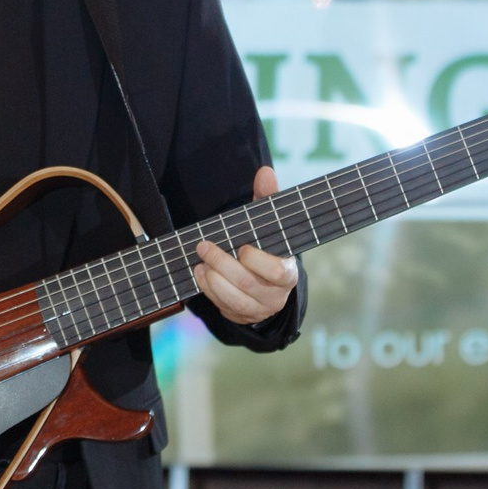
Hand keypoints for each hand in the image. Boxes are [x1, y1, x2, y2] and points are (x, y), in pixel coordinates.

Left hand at [195, 166, 299, 326]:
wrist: (267, 282)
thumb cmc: (266, 246)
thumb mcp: (269, 223)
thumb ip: (267, 199)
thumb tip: (265, 171)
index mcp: (287, 273)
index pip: (276, 272)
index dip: (256, 260)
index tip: (242, 246)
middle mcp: (276, 295)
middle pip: (247, 283)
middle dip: (222, 263)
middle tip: (204, 246)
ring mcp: (258, 309)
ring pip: (234, 300)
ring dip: (213, 279)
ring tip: (201, 262)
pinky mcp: (242, 317)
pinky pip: (223, 308)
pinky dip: (208, 290)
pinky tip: (200, 274)